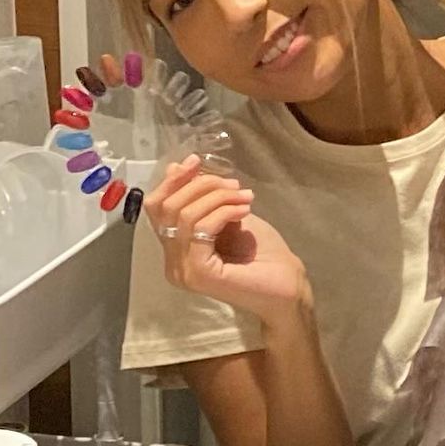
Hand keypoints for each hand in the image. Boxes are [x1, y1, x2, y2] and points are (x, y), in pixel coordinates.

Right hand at [144, 155, 311, 327]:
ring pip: (185, 215)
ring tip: (245, 197)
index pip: (157, 208)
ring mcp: (183, 270)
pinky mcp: (198, 272)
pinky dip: (223, 211)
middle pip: (167, 208)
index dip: (173, 181)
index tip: (196, 160)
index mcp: (176, 249)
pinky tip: (245, 210)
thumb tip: (175, 166)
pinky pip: (201, 228)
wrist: (288, 285)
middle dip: (201, 185)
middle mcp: (172, 263)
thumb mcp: (226, 214)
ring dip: (218, 197)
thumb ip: (201, 197)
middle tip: (234, 185)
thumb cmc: (261, 253)